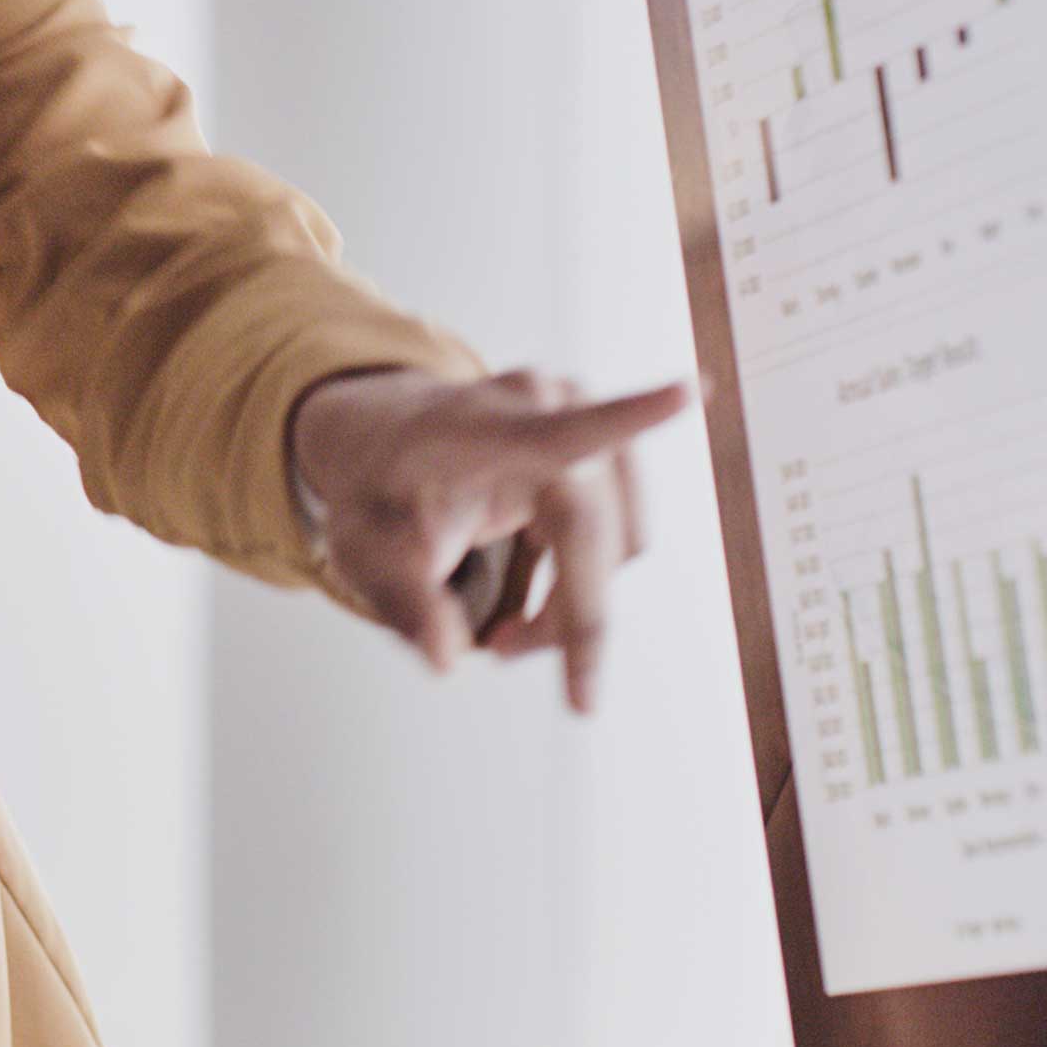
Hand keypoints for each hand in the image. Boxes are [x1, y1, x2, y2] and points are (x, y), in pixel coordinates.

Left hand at [285, 366, 691, 712]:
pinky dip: (586, 580)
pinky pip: (621, 533)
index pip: (560, 429)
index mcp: (478, 425)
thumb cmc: (375, 491)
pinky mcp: (602, 441)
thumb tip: (445, 656)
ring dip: (576, 601)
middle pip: (592, 530)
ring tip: (507, 627)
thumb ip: (401, 600)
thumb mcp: (358, 549)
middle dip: (565, 615)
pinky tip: (537, 590)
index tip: (689, 391)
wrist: (383, 440)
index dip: (629, 415)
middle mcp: (542, 406)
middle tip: (501, 653)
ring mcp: (581, 416)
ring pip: (618, 541)